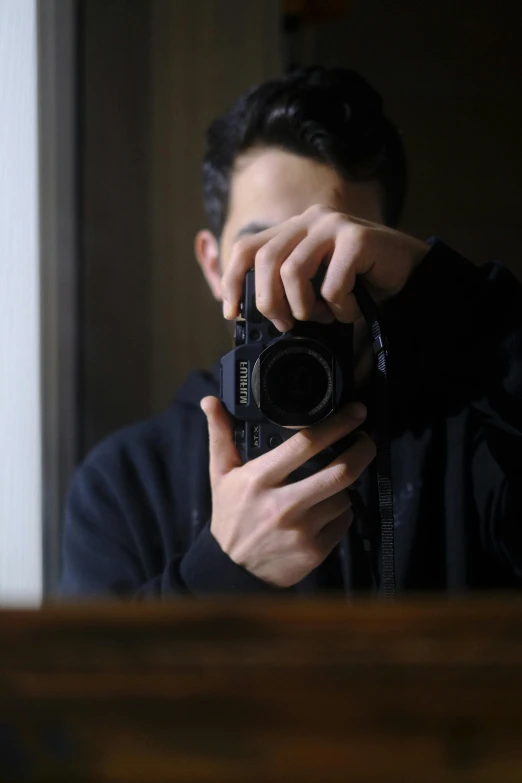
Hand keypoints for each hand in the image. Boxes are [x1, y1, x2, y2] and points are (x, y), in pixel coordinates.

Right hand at [201, 396, 375, 587]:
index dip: (338, 424)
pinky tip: (327, 510)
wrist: (232, 571)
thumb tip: (210, 400)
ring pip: (345, 496)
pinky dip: (342, 512)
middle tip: (366, 440)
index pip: (306, 444)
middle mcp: (282, 505)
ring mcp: (301, 530)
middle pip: (340, 471)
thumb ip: (220, 435)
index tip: (356, 412)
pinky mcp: (314, 551)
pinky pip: (344, 521)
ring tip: (332, 483)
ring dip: (345, 486)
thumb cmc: (230, 515)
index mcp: (259, 479)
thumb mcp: (221, 474)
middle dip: (362, 450)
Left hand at [221, 205, 428, 331]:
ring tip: (323, 317)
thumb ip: (286, 290)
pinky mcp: (359, 238)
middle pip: (265, 261)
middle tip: (285, 324)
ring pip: (292, 270)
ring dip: (304, 306)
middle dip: (269, 302)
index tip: (232, 313)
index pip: (247, 248)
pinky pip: (332, 283)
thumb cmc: (361, 286)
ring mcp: (334, 226)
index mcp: (294, 229)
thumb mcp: (314, 288)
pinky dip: (339, 308)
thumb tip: (248, 315)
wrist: (413, 279)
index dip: (231, 281)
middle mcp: (310, 221)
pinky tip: (351, 311)